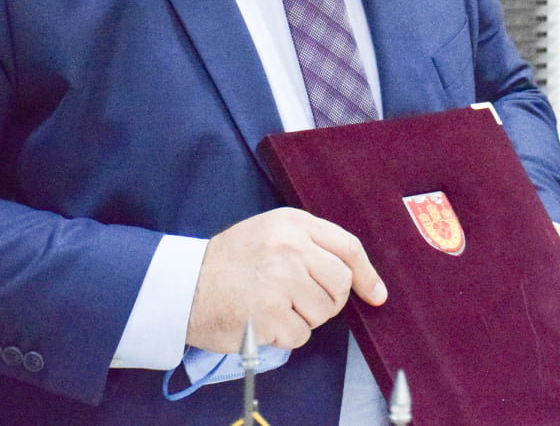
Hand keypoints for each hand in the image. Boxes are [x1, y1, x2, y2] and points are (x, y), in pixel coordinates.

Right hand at [186, 207, 386, 353]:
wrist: (184, 284)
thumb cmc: (230, 261)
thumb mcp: (271, 232)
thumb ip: (310, 244)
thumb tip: (356, 276)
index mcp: (294, 224)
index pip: (348, 247)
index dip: (367, 274)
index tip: (376, 294)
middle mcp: (291, 249)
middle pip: (341, 283)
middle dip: (330, 299)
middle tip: (303, 300)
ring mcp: (281, 283)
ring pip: (324, 312)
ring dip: (305, 317)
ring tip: (276, 306)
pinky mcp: (270, 316)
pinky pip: (301, 335)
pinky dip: (286, 335)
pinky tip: (265, 321)